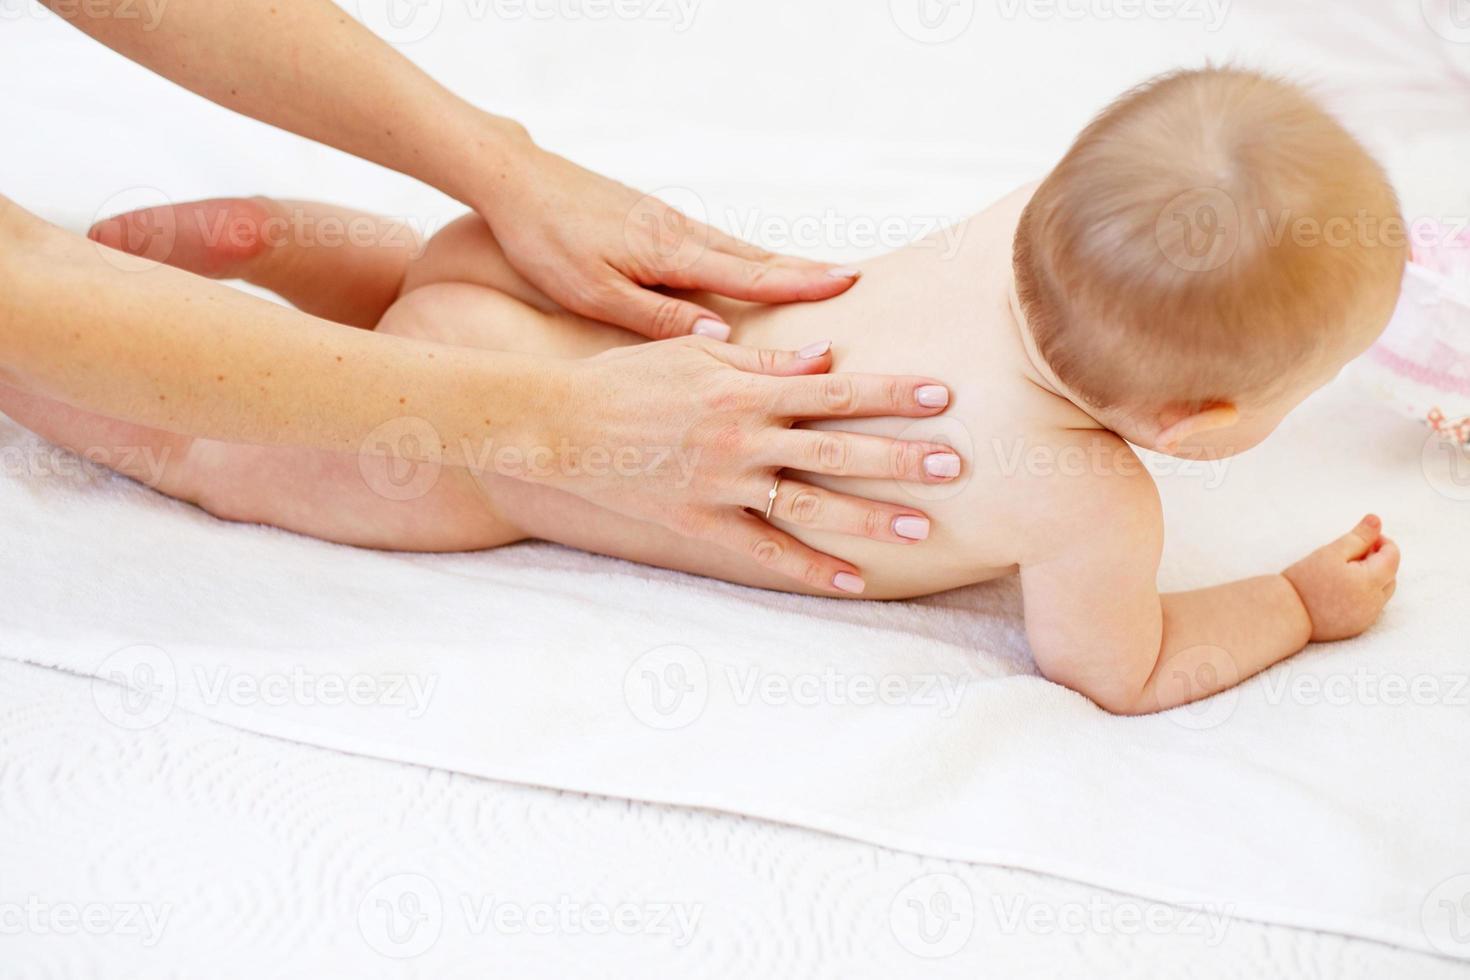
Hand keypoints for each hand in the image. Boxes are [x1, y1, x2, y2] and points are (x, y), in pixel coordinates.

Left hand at [472, 135, 860, 340]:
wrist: (516, 182)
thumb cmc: (547, 242)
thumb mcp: (594, 293)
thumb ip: (657, 318)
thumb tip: (722, 340)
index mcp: (671, 253)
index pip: (751, 274)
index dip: (801, 284)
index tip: (848, 284)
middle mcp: (680, 233)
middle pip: (757, 257)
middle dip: (806, 271)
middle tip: (855, 280)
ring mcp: (669, 223)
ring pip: (737, 249)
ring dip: (780, 263)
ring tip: (818, 276)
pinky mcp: (654, 221)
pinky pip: (714, 245)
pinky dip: (745, 257)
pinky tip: (751, 267)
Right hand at [544, 336, 960, 593]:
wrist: (560, 427)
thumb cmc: (626, 379)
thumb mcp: (695, 357)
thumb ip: (766, 363)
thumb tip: (828, 357)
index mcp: (745, 392)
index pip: (835, 389)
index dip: (891, 392)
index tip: (942, 394)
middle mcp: (743, 441)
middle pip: (837, 450)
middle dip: (899, 457)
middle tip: (955, 465)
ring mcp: (724, 487)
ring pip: (811, 506)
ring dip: (868, 517)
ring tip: (922, 527)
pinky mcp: (702, 524)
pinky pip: (765, 553)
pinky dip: (809, 569)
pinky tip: (852, 581)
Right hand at [1282, 515, 1400, 641]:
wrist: (1285, 614)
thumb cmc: (1305, 580)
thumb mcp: (1331, 553)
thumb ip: (1358, 537)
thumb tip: (1376, 520)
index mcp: (1370, 582)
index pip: (1393, 556)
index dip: (1381, 541)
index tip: (1362, 537)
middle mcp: (1374, 603)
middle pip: (1390, 575)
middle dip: (1377, 561)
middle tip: (1350, 554)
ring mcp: (1367, 617)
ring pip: (1381, 592)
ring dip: (1372, 579)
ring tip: (1343, 572)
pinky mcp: (1357, 627)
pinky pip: (1369, 607)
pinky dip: (1362, 595)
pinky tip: (1340, 591)